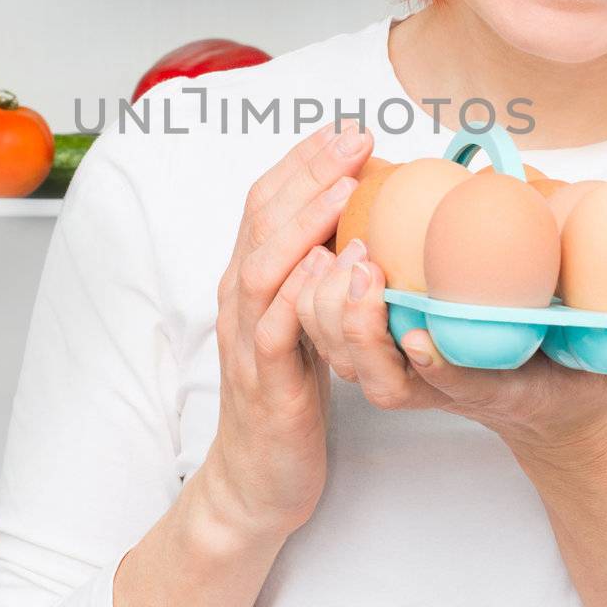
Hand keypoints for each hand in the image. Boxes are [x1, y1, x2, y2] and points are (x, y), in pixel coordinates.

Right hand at [203, 119, 375, 541]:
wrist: (258, 478)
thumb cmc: (291, 395)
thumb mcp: (307, 321)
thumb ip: (321, 274)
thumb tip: (366, 226)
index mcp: (251, 278)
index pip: (268, 201)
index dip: (304, 160)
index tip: (348, 128)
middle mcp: (240, 299)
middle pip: (262, 218)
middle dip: (308, 171)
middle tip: (355, 138)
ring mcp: (247, 338)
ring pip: (262, 265)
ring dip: (304, 222)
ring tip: (347, 188)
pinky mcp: (265, 381)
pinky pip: (276, 329)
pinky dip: (302, 292)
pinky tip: (335, 265)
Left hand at [296, 248, 606, 467]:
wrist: (550, 412)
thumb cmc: (581, 379)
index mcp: (490, 388)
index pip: (453, 384)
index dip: (433, 365)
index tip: (420, 337)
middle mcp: (439, 384)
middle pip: (380, 374)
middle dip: (360, 328)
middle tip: (363, 270)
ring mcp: (408, 371)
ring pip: (348, 357)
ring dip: (332, 312)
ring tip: (339, 250)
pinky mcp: (386, 348)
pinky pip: (337, 333)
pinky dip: (319, 297)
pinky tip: (322, 240)